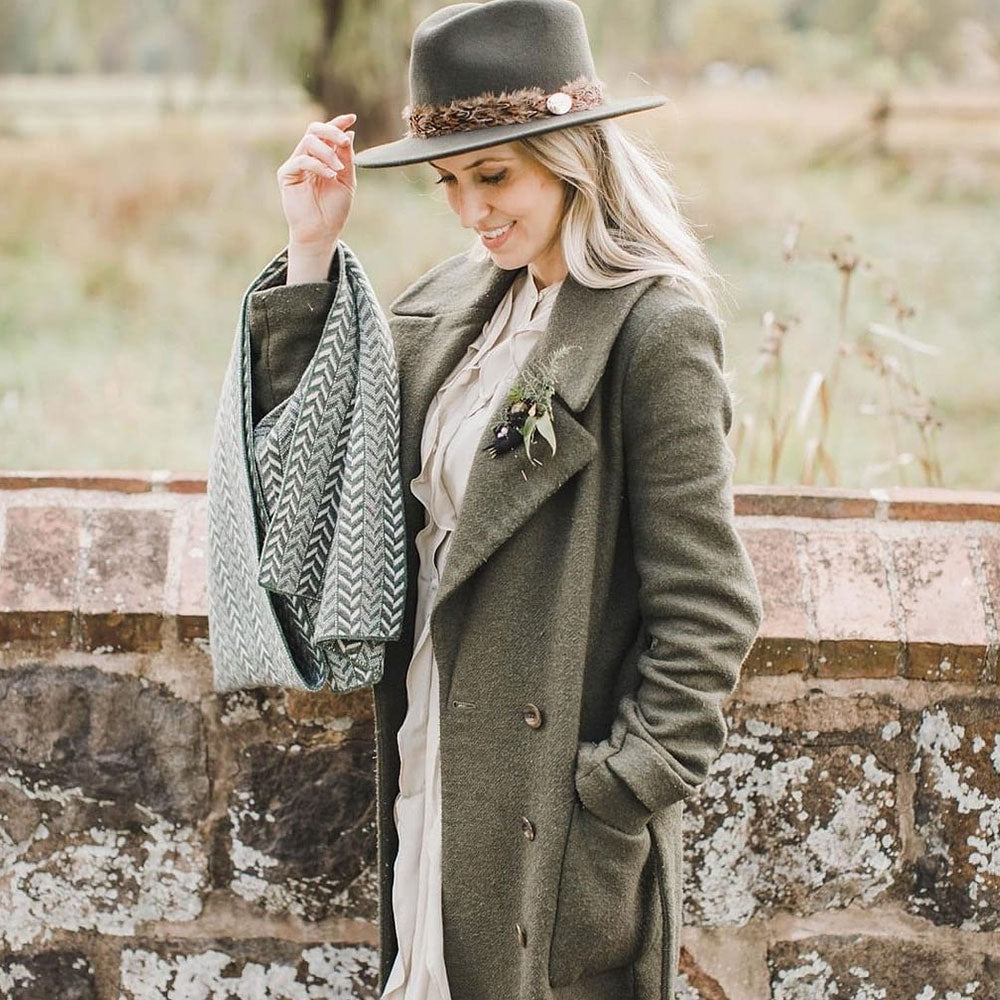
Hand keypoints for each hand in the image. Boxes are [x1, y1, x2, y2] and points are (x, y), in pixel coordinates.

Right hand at [277, 113, 357, 249]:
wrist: (322, 232)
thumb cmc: (334, 210)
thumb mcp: (347, 181)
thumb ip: (346, 159)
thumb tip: (350, 134)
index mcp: (322, 158)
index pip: (326, 133)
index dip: (338, 123)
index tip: (352, 118)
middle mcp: (307, 158)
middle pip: (314, 130)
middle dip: (331, 131)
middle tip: (344, 142)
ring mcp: (296, 165)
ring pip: (309, 142)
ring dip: (327, 152)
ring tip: (338, 170)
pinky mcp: (287, 175)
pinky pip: (302, 160)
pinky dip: (318, 165)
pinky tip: (330, 176)